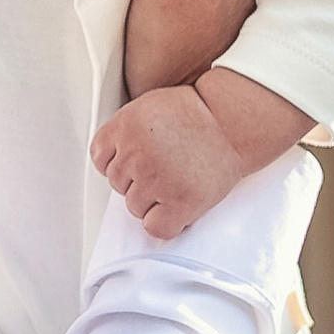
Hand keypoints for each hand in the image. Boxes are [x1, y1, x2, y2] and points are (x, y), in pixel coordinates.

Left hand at [91, 83, 248, 239]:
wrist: (233, 121)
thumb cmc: (199, 112)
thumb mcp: (149, 106)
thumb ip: (127, 131)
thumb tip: (115, 157)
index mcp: (124, 126)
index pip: (100, 159)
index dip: (120, 162)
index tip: (136, 162)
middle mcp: (135, 153)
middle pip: (118, 184)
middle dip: (139, 179)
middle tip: (166, 167)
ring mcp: (155, 179)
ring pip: (134, 207)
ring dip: (153, 201)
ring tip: (177, 181)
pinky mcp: (179, 201)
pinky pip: (155, 227)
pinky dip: (165, 223)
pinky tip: (178, 206)